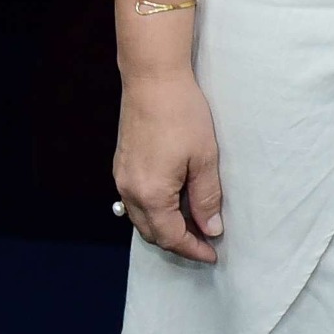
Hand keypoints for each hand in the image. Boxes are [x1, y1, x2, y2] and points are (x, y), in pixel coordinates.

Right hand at [114, 68, 224, 261]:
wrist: (153, 80)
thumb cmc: (182, 114)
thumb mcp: (205, 159)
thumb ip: (206, 198)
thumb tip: (211, 228)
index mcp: (151, 194)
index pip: (171, 237)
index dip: (193, 248)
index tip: (212, 254)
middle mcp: (130, 191)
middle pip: (152, 233)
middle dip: (179, 242)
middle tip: (205, 242)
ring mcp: (122, 178)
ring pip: (141, 219)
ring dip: (165, 228)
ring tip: (192, 225)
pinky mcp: (122, 166)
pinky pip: (134, 202)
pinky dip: (153, 211)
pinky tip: (173, 203)